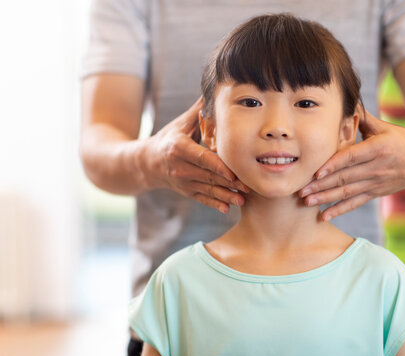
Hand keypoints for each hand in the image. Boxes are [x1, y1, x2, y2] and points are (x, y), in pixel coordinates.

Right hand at [138, 97, 248, 212]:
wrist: (147, 162)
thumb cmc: (169, 138)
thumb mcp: (181, 123)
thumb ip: (199, 111)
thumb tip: (216, 89)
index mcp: (179, 148)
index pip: (202, 158)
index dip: (218, 167)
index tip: (234, 173)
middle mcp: (180, 167)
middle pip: (208, 176)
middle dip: (229, 183)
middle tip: (249, 186)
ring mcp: (182, 182)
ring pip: (207, 190)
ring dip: (226, 196)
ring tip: (243, 200)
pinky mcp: (185, 191)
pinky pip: (201, 199)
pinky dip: (214, 204)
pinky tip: (227, 208)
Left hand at [299, 111, 404, 220]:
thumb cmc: (403, 141)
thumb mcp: (386, 127)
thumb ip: (364, 118)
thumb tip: (345, 102)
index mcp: (378, 148)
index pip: (351, 158)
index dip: (333, 165)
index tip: (316, 173)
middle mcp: (377, 168)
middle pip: (345, 177)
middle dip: (321, 186)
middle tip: (301, 190)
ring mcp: (376, 183)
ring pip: (347, 192)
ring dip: (326, 199)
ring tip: (307, 202)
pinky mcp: (376, 193)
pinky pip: (355, 203)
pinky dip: (339, 210)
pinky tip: (324, 216)